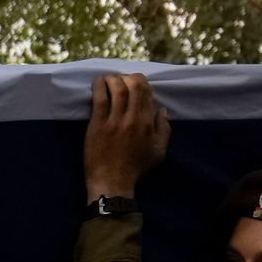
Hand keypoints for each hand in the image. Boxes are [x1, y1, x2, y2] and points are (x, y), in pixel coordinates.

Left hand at [82, 71, 169, 202]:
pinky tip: (98, 81)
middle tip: (122, 79)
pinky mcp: (97, 126)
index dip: (141, 83)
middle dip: (129, 77)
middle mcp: (133, 119)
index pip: (147, 93)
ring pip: (117, 90)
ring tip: (110, 78)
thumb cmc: (136, 170)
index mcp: (148, 123)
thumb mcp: (159, 152)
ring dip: (114, 79)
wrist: (112, 184)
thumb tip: (163, 110)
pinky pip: (100, 100)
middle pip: (134, 87)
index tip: (135, 83)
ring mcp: (114, 121)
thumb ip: (164, 129)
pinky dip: (99, 86)